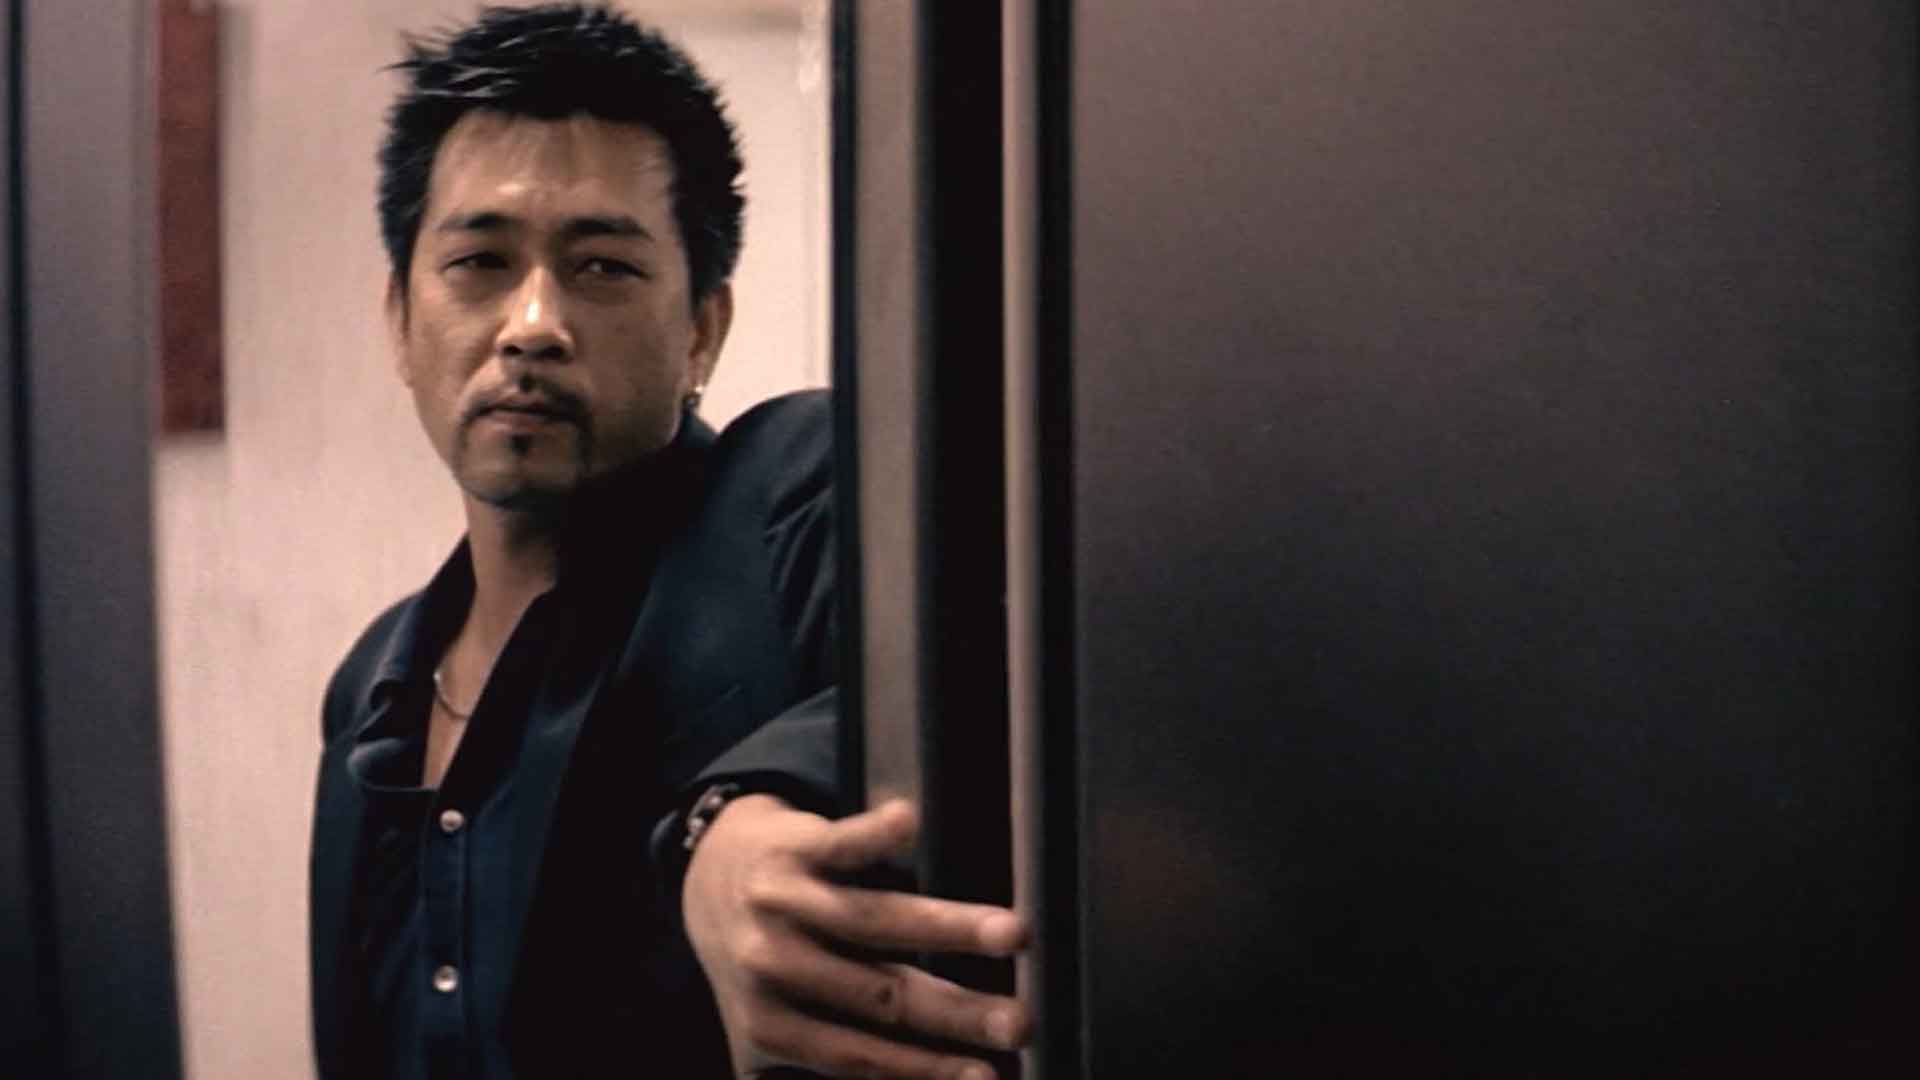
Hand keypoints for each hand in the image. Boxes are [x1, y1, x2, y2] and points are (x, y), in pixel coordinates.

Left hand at [683, 794, 1031, 1078]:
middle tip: (1020, 1023)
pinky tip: (909, 823)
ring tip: (1013, 934)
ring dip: (949, 927)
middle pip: (881, 994)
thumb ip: (825, 1055)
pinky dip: (873, 832)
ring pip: (874, 920)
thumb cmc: (763, 961)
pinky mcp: (794, 845)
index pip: (859, 1055)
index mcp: (770, 1024)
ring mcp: (784, 902)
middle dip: (957, 1012)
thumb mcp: (770, 1022)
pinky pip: (838, 842)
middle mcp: (774, 965)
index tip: (990, 1077)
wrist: (705, 872)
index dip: (926, 1068)